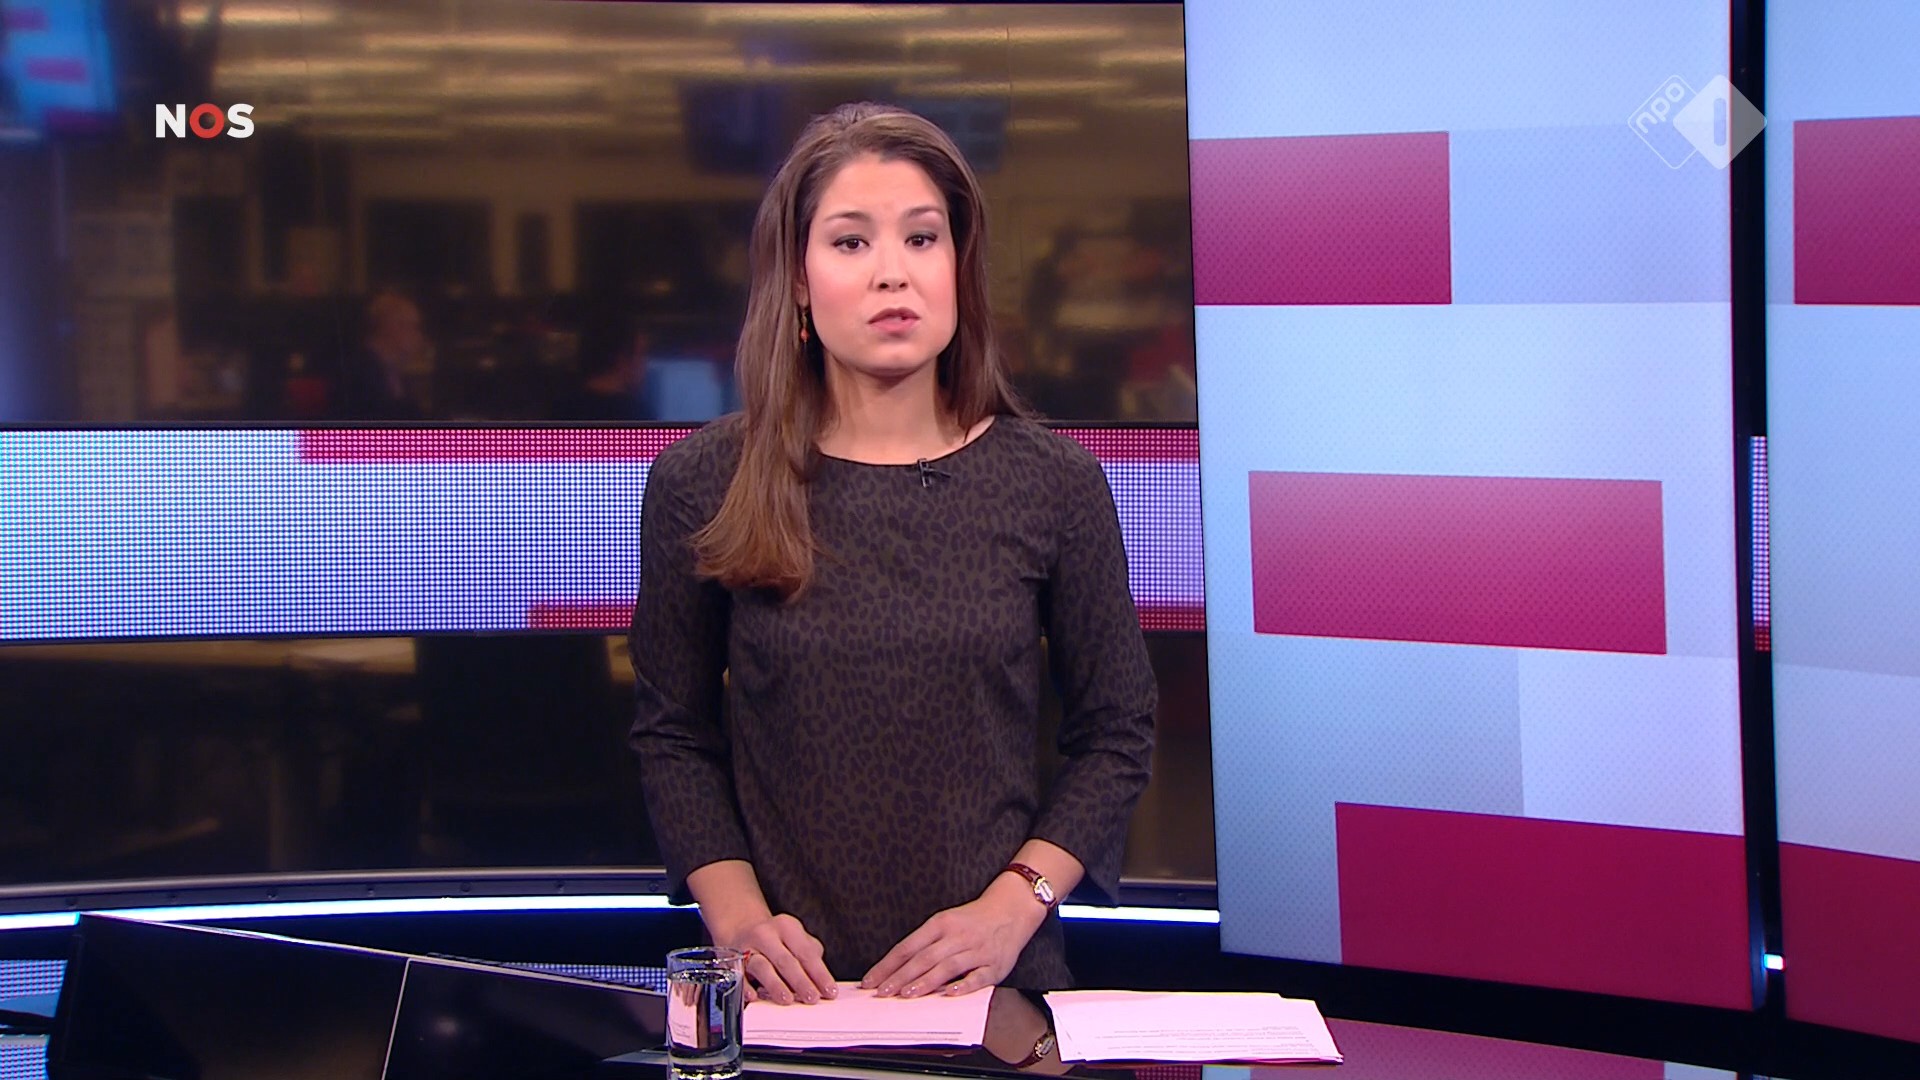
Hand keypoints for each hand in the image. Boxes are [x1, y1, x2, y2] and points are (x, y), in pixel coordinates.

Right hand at [718, 913, 837, 1005]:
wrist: (740, 927)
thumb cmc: (774, 939)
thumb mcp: (794, 938)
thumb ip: (809, 955)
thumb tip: (822, 981)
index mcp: (787, 927)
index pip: (806, 952)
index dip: (819, 973)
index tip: (829, 990)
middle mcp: (766, 934)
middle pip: (786, 960)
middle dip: (800, 981)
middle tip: (812, 997)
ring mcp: (747, 947)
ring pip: (762, 966)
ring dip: (775, 984)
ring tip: (787, 999)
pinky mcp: (732, 961)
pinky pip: (739, 976)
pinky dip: (745, 987)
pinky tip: (753, 997)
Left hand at [860, 879, 1046, 999]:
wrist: (1011, 909)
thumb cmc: (973, 920)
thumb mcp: (945, 922)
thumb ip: (925, 944)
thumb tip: (896, 969)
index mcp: (940, 924)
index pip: (908, 947)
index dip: (888, 965)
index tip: (871, 981)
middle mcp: (957, 936)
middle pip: (924, 958)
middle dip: (900, 976)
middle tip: (883, 992)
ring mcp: (976, 950)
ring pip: (947, 966)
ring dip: (926, 981)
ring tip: (907, 994)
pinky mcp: (995, 965)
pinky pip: (978, 976)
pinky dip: (964, 985)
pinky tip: (950, 994)